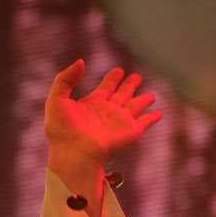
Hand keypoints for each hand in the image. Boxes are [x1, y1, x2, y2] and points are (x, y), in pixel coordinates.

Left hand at [44, 60, 161, 164]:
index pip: (106, 87)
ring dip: (144, 100)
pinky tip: (159, 114)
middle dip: (130, 85)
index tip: (118, 71)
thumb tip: (81, 62)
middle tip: (137, 76)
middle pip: (122, 94)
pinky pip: (146, 122)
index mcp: (92, 105)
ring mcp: (120, 122)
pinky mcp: (131, 132)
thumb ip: (65, 79)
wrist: (75, 154)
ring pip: (136, 106)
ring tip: (152, 95)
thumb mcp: (56, 100)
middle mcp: (108, 112)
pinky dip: (153, 117)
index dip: (112, 78)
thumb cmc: (63, 131)